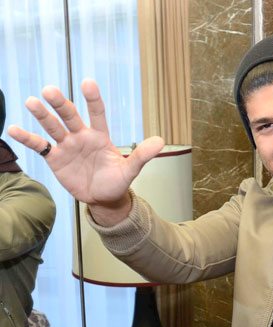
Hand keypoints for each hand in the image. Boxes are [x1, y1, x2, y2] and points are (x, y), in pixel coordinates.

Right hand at [7, 79, 163, 218]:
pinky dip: (27, 139)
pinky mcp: (55, 159)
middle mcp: (82, 137)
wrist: (104, 199)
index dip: (93, 99)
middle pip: (70, 116)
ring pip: (53, 127)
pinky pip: (39, 147)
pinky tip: (13, 129)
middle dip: (61, 104)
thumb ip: (142, 155)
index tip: (88, 83)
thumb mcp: (131, 170)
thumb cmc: (117, 181)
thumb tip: (160, 142)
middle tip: (50, 90)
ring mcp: (67, 146)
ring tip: (32, 102)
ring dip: (42, 115)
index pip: (97, 113)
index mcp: (100, 136)